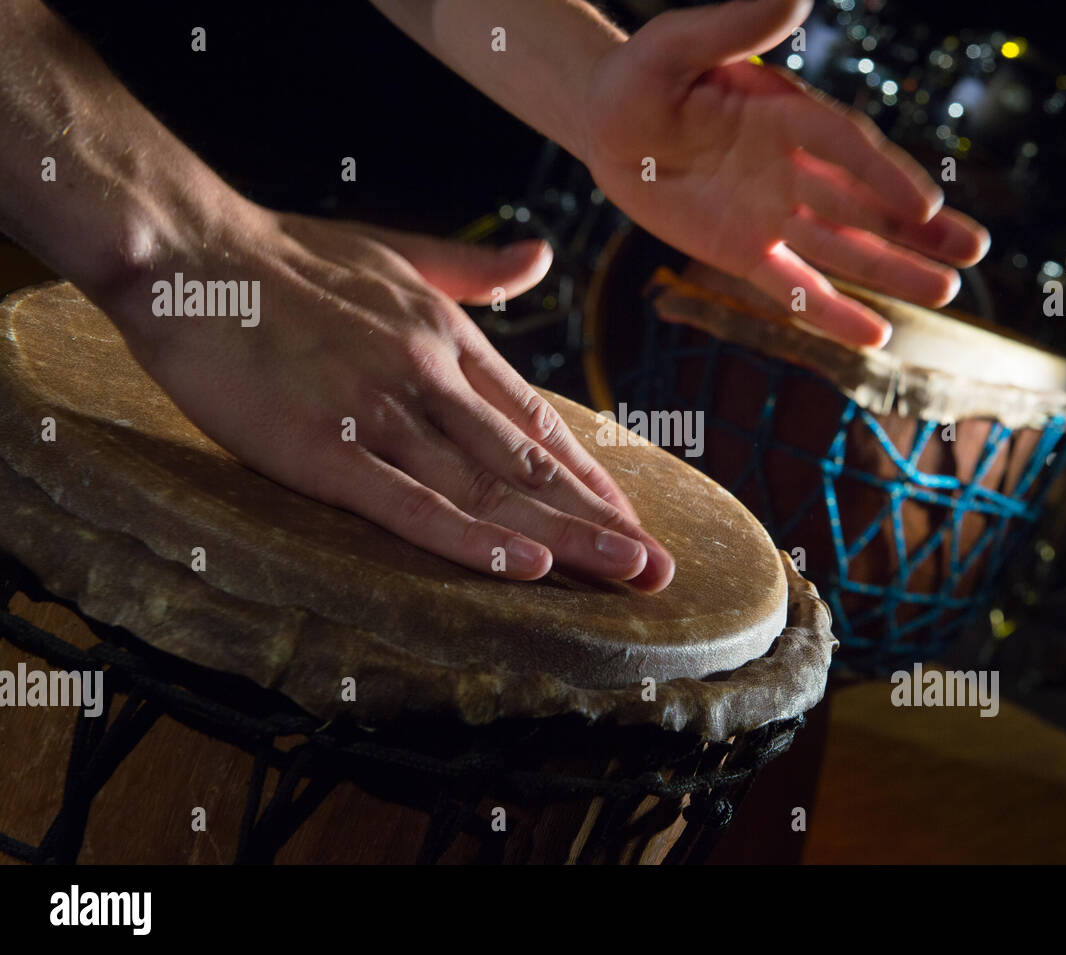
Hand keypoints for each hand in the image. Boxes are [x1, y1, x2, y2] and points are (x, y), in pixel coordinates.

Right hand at [103, 208, 675, 590]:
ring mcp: (383, 413)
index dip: (588, 477)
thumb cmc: (288, 256)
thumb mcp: (398, 252)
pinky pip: (410, 504)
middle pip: (530, 462)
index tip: (630, 519)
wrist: (191, 250)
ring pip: (490, 487)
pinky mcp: (325, 449)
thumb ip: (475, 268)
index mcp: (449, 337)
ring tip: (626, 576)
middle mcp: (432, 376)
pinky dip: (470, 538)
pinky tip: (524, 568)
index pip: (537, 420)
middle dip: (599, 519)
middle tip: (657, 569)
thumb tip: (540, 255)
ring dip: (564, 537)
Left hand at [582, 0, 990, 346]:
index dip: (884, 176)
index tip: (925, 205)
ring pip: (842, 247)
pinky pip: (791, 286)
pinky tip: (876, 336)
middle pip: (864, 202)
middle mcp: (790, 167)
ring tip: (947, 290)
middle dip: (917, 229)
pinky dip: (830, 312)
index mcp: (784, 113)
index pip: (845, 148)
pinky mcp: (742, 251)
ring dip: (892, 270)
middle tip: (974, 250)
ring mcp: (770, 213)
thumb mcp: (676, 44)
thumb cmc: (641, 75)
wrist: (606, 123)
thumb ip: (736, 26)